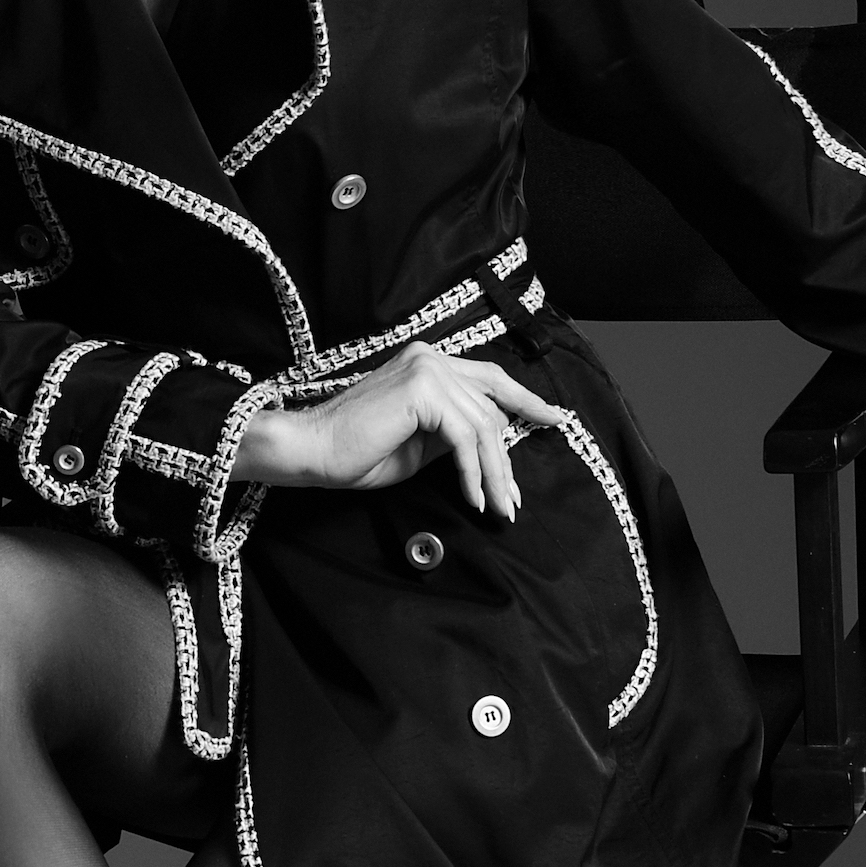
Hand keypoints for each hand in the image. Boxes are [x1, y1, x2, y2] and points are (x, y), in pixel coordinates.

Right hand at [234, 343, 568, 520]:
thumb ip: (454, 435)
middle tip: (514, 498)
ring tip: (497, 507)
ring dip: (494, 474)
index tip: (554, 420)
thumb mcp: (419, 444)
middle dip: (508, 458)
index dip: (526, 401)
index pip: (490, 379)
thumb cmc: (355, 453)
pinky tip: (473, 497)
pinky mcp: (422, 392)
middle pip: (492, 407)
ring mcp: (428, 370)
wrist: (311, 450)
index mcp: (429, 364)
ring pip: (483, 427)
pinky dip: (473, 473)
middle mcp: (432, 358)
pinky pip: (464, 439)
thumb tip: (493, 449)